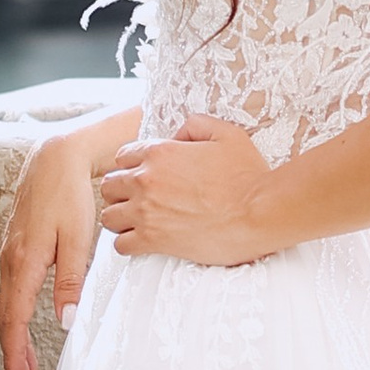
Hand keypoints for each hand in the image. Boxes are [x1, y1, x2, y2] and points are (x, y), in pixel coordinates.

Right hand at [0, 133, 102, 369]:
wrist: (54, 157)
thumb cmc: (69, 193)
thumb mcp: (77, 238)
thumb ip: (70, 280)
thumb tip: (64, 320)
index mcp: (24, 263)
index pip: (15, 319)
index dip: (15, 352)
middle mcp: (10, 261)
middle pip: (5, 318)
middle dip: (11, 353)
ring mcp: (9, 254)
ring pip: (5, 305)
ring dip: (12, 336)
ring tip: (22, 362)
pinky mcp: (15, 247)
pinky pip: (9, 290)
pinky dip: (13, 314)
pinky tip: (22, 322)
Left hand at [98, 118, 275, 266]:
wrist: (260, 212)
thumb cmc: (248, 175)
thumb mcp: (226, 133)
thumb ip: (195, 125)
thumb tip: (177, 135)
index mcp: (160, 153)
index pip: (122, 156)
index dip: (132, 166)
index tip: (145, 177)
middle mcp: (146, 180)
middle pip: (109, 185)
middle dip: (121, 191)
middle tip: (140, 200)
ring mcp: (146, 212)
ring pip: (108, 216)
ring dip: (120, 218)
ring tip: (138, 221)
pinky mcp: (153, 240)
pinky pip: (121, 244)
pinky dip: (128, 243)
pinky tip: (143, 241)